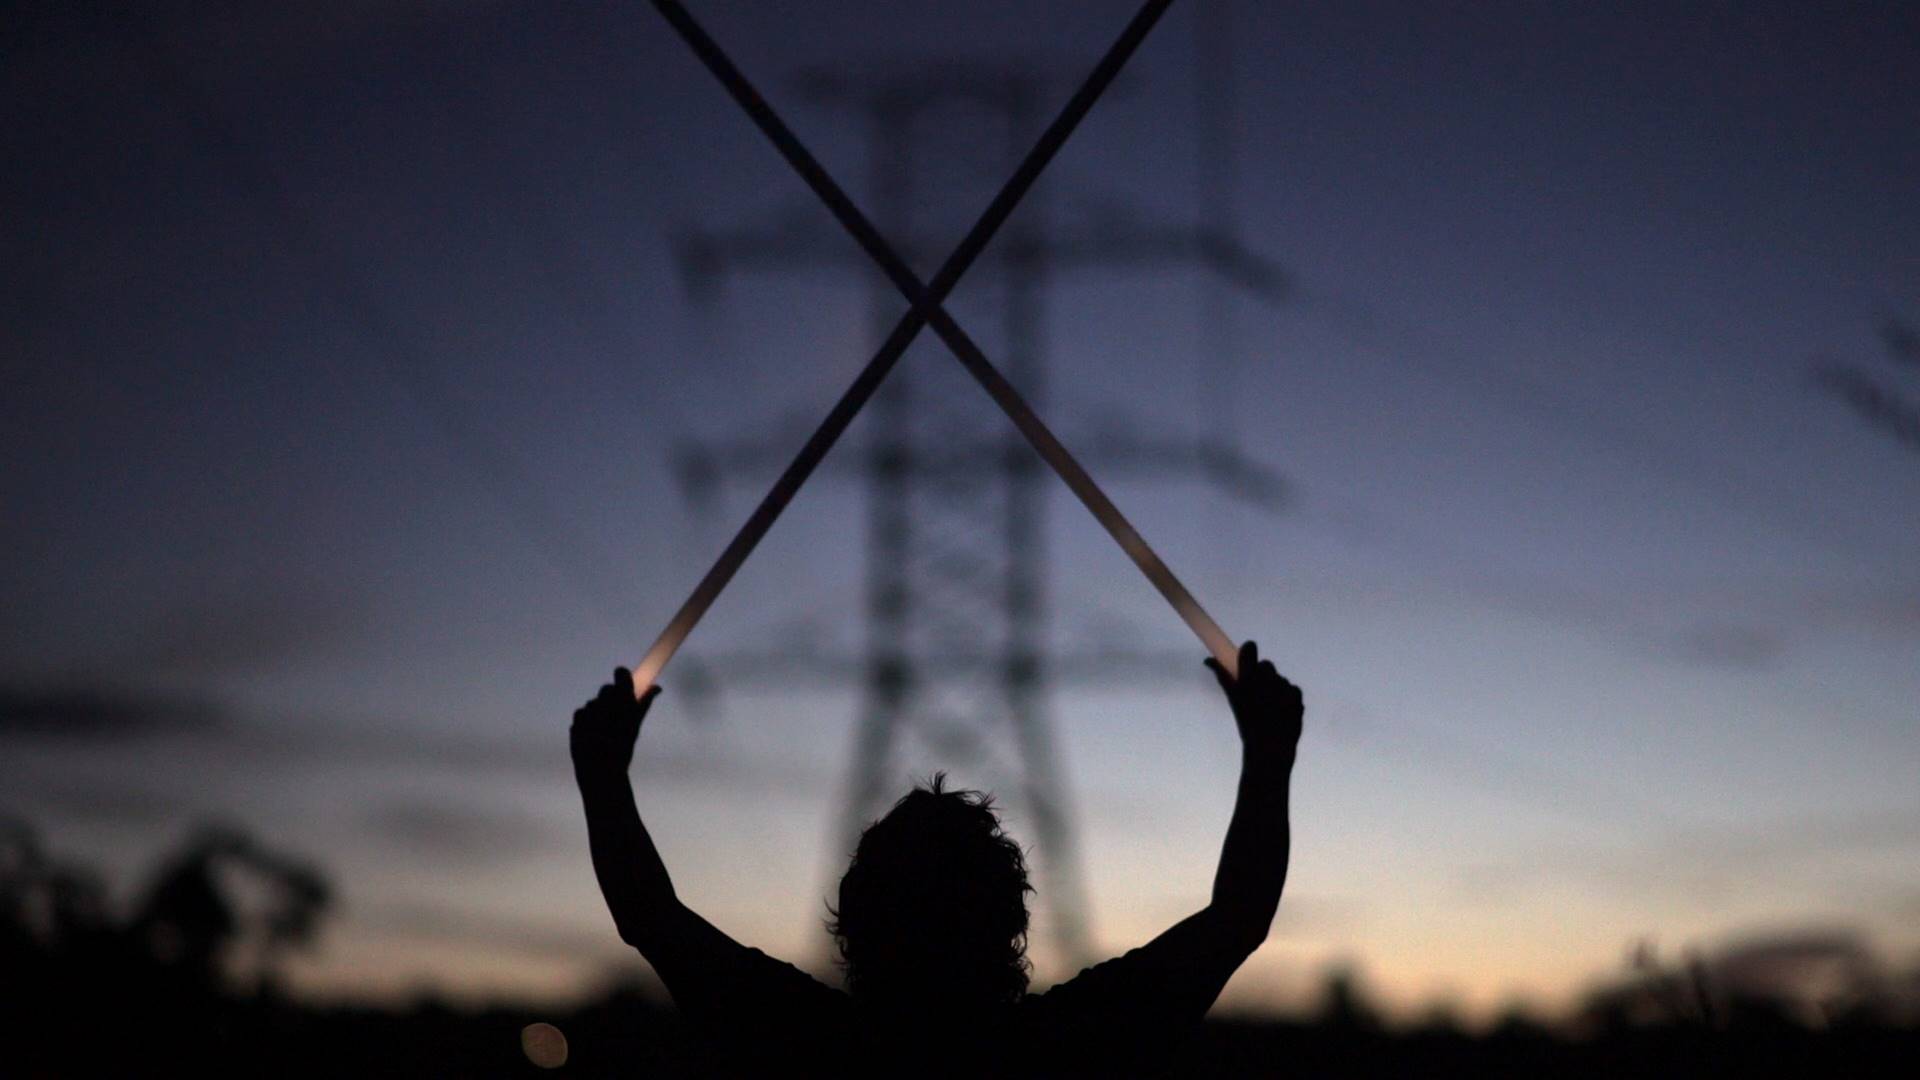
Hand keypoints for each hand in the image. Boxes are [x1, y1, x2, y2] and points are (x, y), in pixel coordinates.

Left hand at [570, 667, 660, 775]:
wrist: (600, 772)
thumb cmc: (622, 750)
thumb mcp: (636, 727)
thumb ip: (644, 703)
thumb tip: (656, 687)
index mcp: (622, 699)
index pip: (621, 673)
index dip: (622, 678)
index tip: (625, 685)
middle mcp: (604, 701)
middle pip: (606, 689)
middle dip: (611, 698)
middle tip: (617, 714)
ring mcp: (588, 709)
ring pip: (594, 703)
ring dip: (599, 712)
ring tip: (605, 732)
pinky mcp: (576, 720)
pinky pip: (582, 714)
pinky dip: (587, 721)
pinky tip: (593, 735)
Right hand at [1206, 641, 1302, 763]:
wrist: (1270, 749)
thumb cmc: (1247, 725)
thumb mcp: (1233, 701)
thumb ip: (1222, 677)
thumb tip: (1208, 660)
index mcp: (1247, 678)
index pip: (1250, 648)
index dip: (1249, 652)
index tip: (1247, 661)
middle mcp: (1266, 679)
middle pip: (1266, 664)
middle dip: (1262, 675)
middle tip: (1257, 692)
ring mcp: (1284, 687)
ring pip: (1279, 678)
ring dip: (1275, 688)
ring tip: (1270, 708)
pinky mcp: (1297, 696)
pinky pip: (1292, 689)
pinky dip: (1288, 697)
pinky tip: (1282, 711)